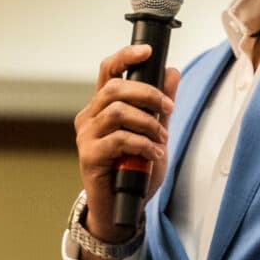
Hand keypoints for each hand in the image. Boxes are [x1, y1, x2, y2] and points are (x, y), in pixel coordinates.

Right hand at [74, 43, 180, 250]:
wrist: (122, 209)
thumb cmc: (134, 171)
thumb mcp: (154, 133)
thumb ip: (161, 106)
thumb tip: (172, 72)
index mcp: (102, 107)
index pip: (107, 71)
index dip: (125, 56)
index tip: (148, 51)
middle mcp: (90, 117)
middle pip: (114, 88)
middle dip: (147, 94)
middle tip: (168, 109)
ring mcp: (87, 136)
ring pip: (117, 112)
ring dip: (147, 123)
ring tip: (161, 139)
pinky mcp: (89, 156)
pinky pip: (119, 139)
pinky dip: (143, 144)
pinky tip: (154, 153)